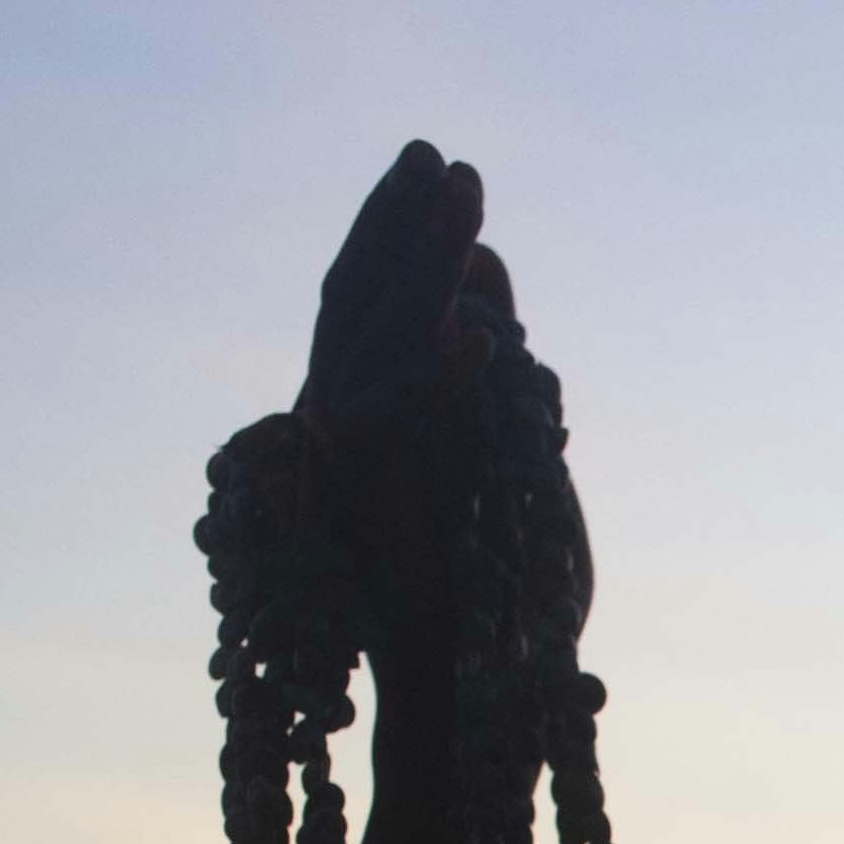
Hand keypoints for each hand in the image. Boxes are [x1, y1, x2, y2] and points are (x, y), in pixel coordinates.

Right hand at [290, 141, 564, 658]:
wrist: (470, 688)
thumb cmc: (497, 587)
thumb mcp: (505, 454)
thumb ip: (490, 372)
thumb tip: (491, 285)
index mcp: (366, 408)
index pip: (374, 295)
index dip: (402, 227)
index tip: (443, 166)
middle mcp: (338, 422)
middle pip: (362, 297)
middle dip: (405, 222)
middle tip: (445, 155)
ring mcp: (342, 457)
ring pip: (377, 339)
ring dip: (425, 264)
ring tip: (467, 201)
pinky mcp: (363, 500)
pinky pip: (397, 421)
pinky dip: (435, 376)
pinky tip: (481, 332)